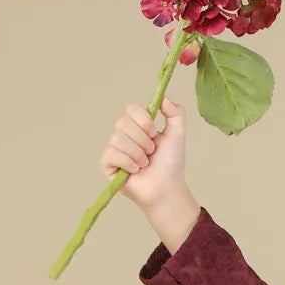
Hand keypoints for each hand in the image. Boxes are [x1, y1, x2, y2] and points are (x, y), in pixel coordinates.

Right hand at [99, 97, 189, 212]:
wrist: (167, 187)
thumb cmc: (171, 163)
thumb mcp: (177, 134)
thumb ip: (176, 113)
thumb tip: (163, 97)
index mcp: (138, 126)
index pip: (131, 109)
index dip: (143, 119)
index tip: (155, 132)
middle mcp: (124, 135)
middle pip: (122, 123)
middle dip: (142, 140)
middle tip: (151, 152)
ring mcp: (114, 149)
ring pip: (117, 139)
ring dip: (137, 153)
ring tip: (145, 164)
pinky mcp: (107, 164)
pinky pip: (111, 154)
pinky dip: (128, 163)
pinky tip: (135, 171)